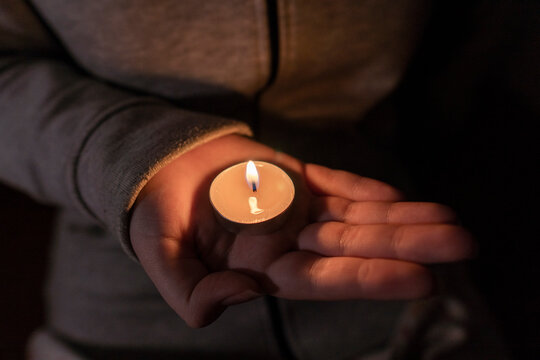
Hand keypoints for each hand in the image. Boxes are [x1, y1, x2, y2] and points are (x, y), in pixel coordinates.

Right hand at [130, 135, 474, 326]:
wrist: (159, 167)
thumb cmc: (156, 215)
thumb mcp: (161, 256)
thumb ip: (190, 290)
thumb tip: (239, 298)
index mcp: (260, 268)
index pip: (323, 280)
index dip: (370, 279)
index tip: (422, 280)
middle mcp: (288, 243)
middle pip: (356, 248)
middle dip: (408, 247)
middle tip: (463, 246)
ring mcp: (297, 211)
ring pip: (357, 218)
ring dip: (403, 220)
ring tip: (452, 223)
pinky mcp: (297, 179)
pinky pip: (337, 186)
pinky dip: (369, 191)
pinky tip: (401, 199)